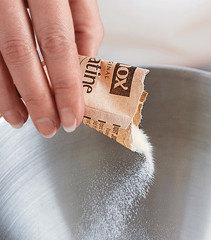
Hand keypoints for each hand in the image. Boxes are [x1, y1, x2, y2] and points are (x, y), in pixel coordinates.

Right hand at [0, 0, 102, 136]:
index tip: (75, 114)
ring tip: (25, 120)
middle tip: (50, 126)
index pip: (61, 41)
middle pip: (23, 52)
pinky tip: (4, 100)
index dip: (68, 84)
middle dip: (39, 97)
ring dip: (11, 95)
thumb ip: (84, 26)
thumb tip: (87, 70)